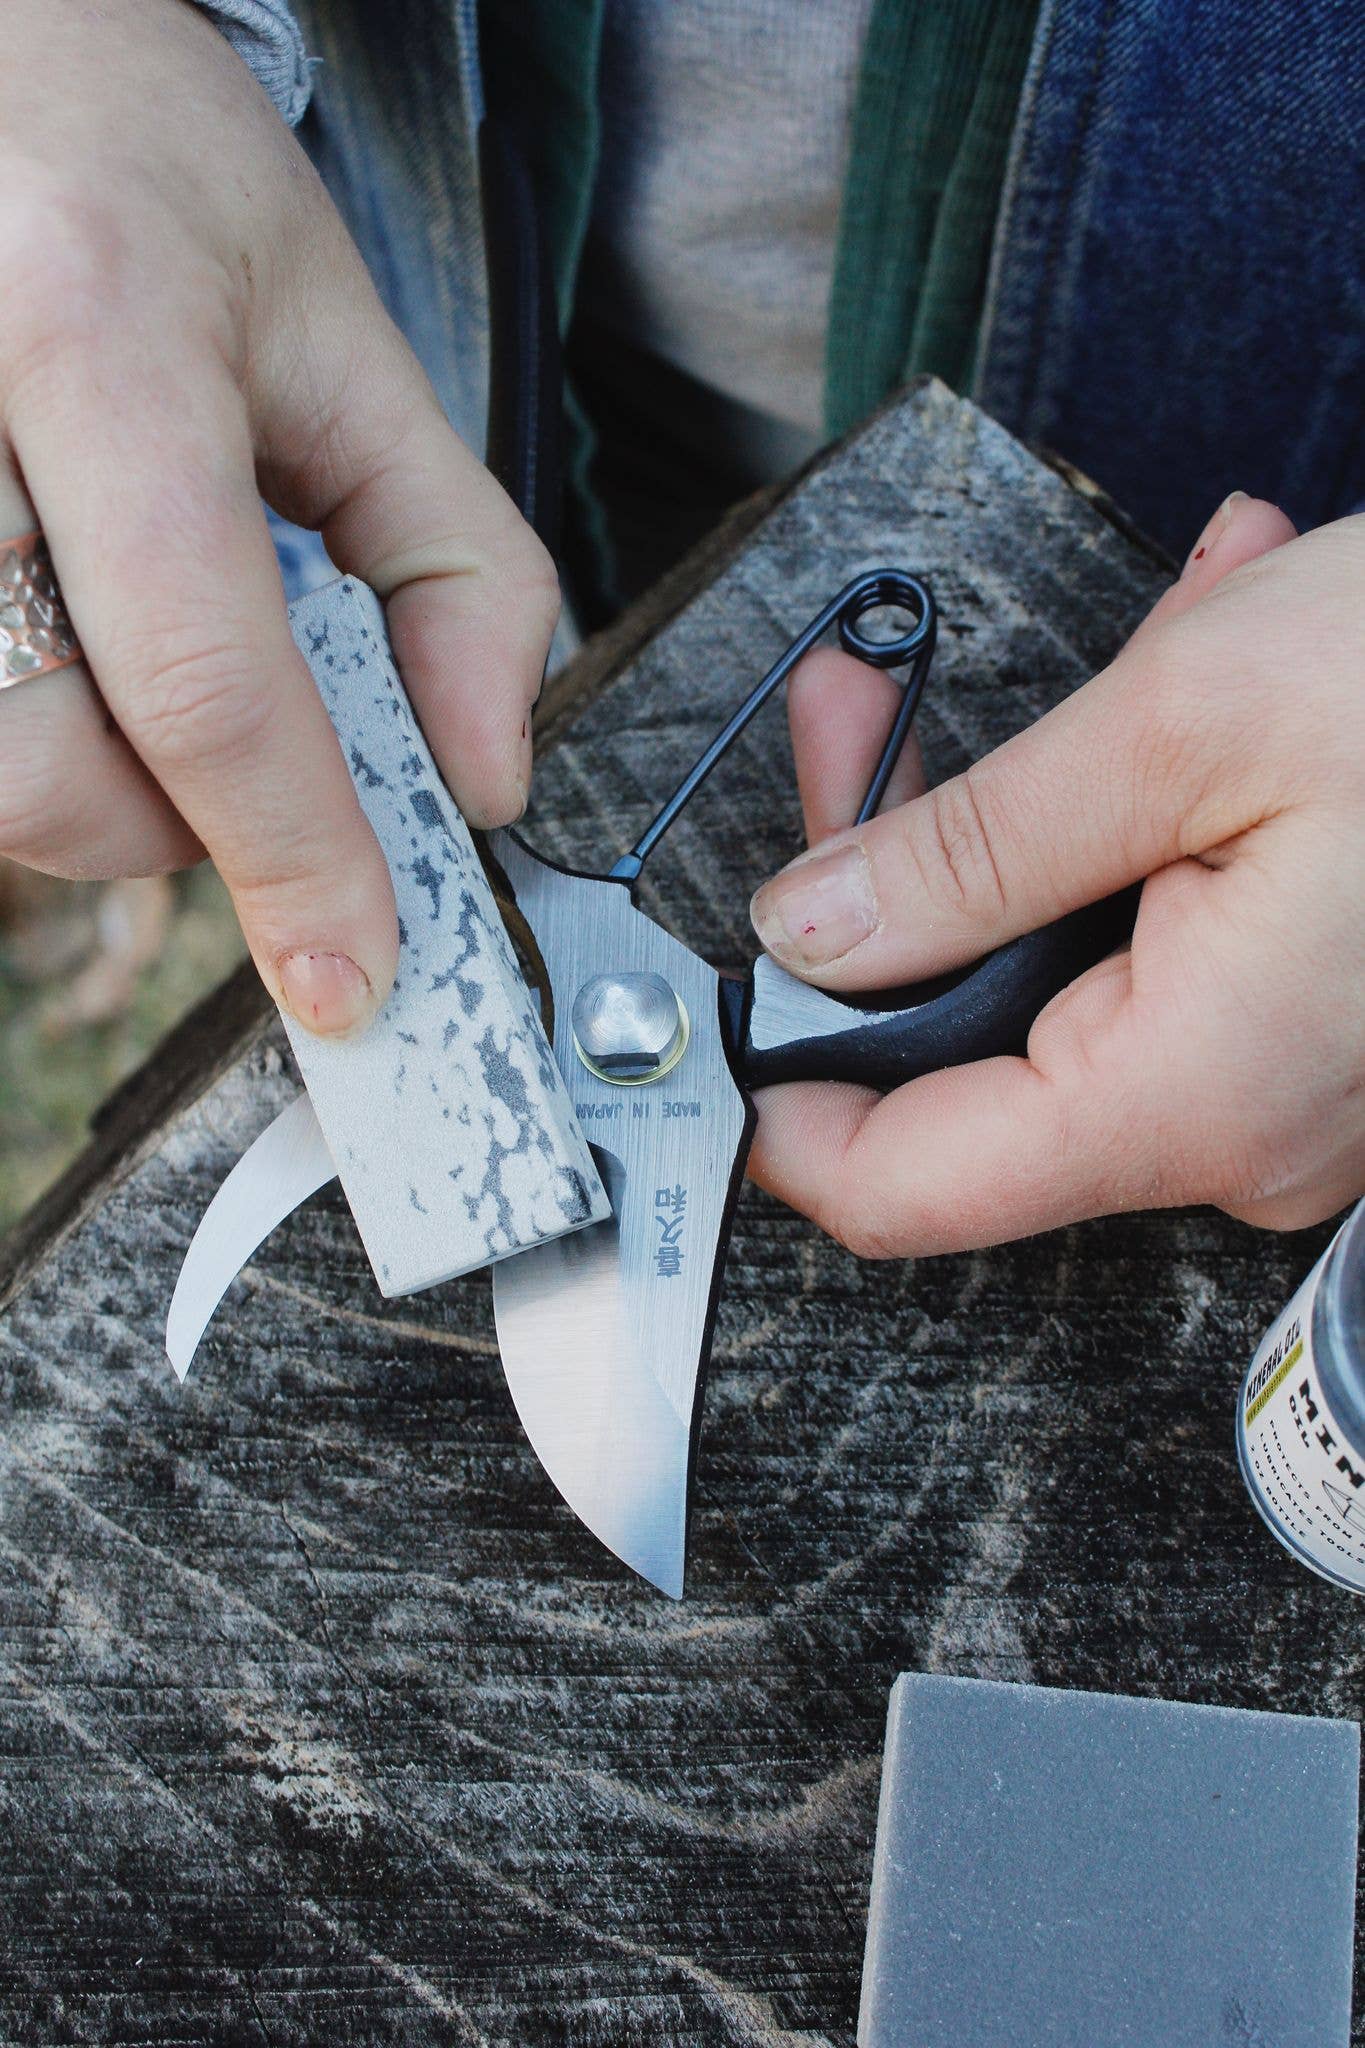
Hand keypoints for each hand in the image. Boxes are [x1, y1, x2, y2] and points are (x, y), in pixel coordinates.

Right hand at [0, 0, 557, 1033]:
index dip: (287, 856)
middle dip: (157, 826)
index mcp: (92, 330)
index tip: (351, 972)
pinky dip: (21, 727)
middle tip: (228, 756)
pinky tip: (61, 633)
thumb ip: (452, 568)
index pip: (201, 675)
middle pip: (27, 763)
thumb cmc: (150, 181)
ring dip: (75, 780)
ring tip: (136, 661)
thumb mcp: (346, 344)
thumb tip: (481, 782)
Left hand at [748, 496, 1364, 1254]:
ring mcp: (1282, 1095)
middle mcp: (1238, 1131)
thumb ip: (970, 849)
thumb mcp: (1184, 724)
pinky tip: (1194, 689)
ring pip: (1059, 991)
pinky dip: (1135, 841)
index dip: (779, 1104)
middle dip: (899, 884)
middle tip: (866, 724)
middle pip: (963, 1063)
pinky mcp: (1307, 1037)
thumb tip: (813, 931)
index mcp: (1190, 1091)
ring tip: (1113, 659)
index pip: (900, 1188)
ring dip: (1032, 829)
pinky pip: (1158, 961)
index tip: (719, 1003)